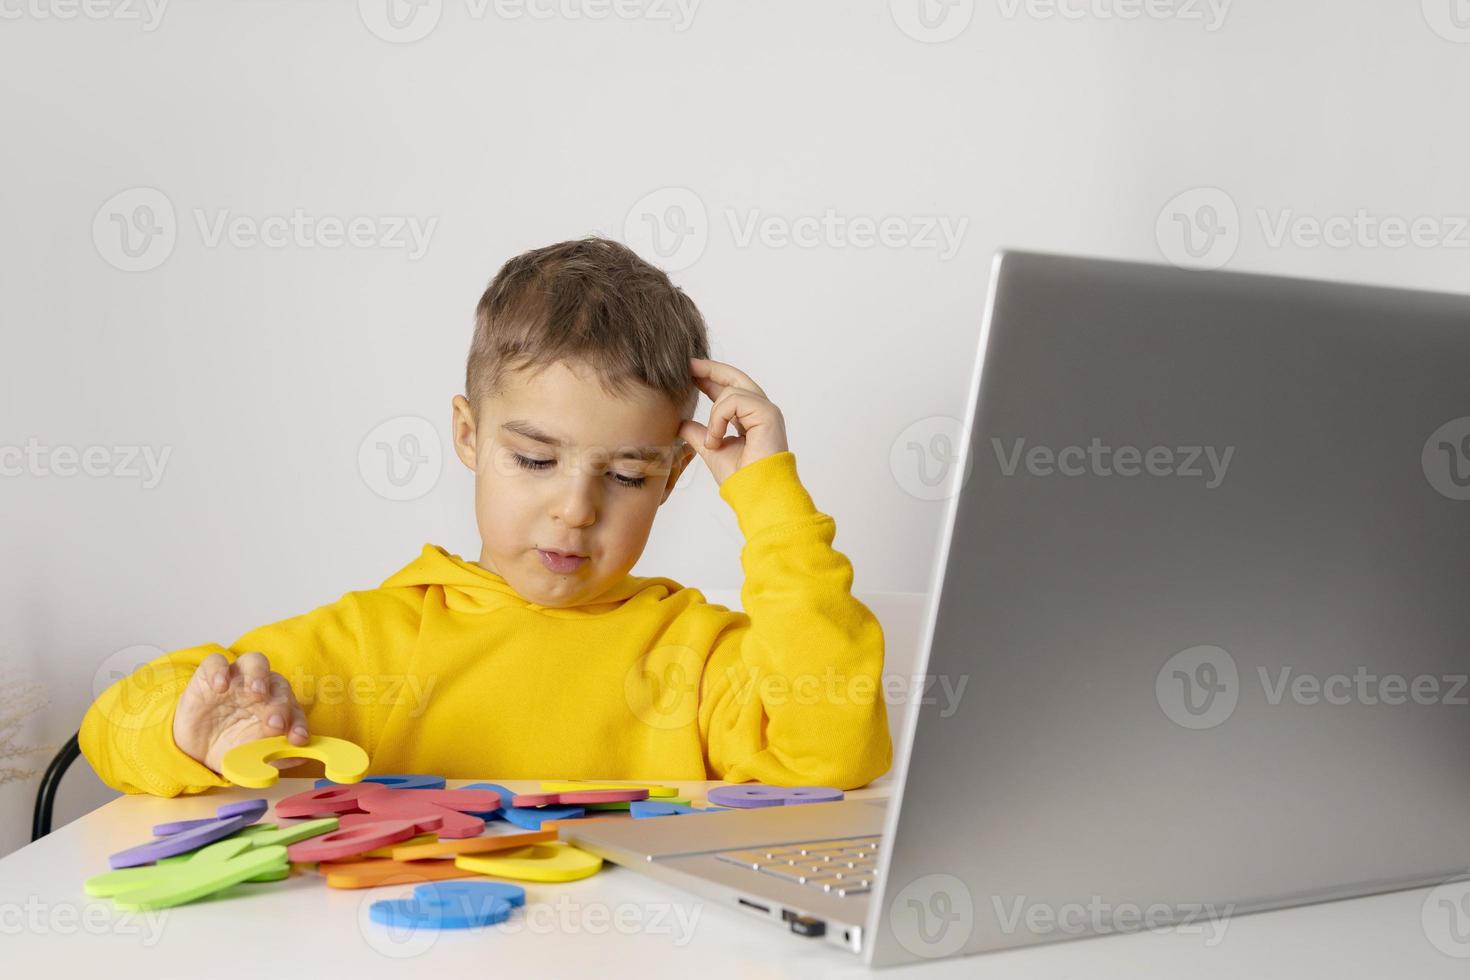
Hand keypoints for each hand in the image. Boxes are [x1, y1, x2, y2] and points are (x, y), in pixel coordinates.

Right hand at [172, 651, 311, 775]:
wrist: (195, 748)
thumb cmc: (231, 747)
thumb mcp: (251, 758)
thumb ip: (275, 757)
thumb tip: (302, 758)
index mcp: (278, 708)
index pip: (294, 710)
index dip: (298, 724)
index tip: (298, 739)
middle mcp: (262, 689)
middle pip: (279, 685)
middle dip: (280, 704)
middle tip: (275, 723)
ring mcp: (237, 679)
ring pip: (255, 661)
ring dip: (259, 675)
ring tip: (257, 693)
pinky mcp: (209, 675)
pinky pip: (216, 662)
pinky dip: (219, 670)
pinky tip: (220, 687)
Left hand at [679, 357, 788, 485]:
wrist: (755, 493)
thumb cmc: (741, 477)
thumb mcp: (711, 449)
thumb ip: (698, 433)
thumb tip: (681, 422)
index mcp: (750, 418)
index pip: (729, 389)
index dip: (709, 378)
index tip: (690, 372)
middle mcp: (760, 411)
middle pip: (736, 377)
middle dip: (710, 369)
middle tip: (688, 365)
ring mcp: (766, 410)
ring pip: (731, 391)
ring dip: (714, 415)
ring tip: (713, 441)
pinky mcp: (767, 413)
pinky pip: (734, 401)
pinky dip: (719, 419)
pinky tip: (717, 439)